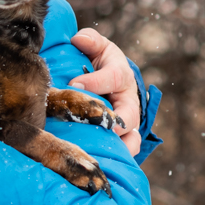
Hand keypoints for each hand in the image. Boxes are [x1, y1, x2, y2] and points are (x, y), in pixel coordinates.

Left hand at [70, 28, 141, 155]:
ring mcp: (127, 123)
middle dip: (114, 122)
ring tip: (103, 154)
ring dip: (119, 147)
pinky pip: (123, 151)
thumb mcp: (98, 47)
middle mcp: (128, 102)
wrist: (113, 84)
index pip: (112, 77)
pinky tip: (101, 165)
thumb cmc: (101, 64)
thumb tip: (80, 39)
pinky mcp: (122, 138)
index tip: (73, 84)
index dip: (94, 82)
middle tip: (96, 127)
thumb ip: (90, 41)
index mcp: (121, 76)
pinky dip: (117, 159)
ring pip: (131, 139)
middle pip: (129, 115)